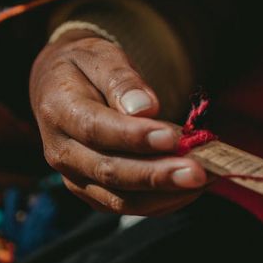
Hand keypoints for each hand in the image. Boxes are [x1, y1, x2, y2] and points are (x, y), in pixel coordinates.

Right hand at [30, 29, 207, 214]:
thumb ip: (122, 80)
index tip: (172, 138)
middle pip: (110, 172)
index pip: (96, 129)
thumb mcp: (101, 56)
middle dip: (157, 175)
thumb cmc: (86, 66)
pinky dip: (163, 201)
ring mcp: (76, 177)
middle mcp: (61, 152)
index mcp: (58, 111)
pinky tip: (192, 188)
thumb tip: (145, 108)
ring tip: (203, 179)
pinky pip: (129, 206)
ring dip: (165, 194)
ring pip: (120, 198)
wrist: (62, 87)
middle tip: (197, 172)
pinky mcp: (93, 193)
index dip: (134, 137)